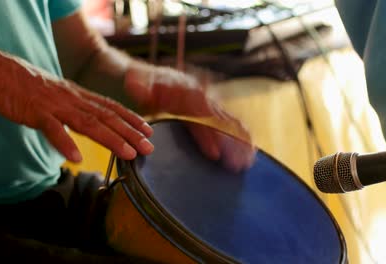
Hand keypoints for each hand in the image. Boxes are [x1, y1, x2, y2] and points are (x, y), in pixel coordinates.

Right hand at [0, 36, 153, 161]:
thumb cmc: (28, 85)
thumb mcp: (59, 93)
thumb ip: (75, 106)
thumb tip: (89, 120)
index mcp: (78, 95)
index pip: (111, 107)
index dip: (131, 119)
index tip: (149, 130)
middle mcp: (73, 99)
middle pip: (107, 118)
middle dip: (130, 133)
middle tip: (149, 147)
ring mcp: (56, 106)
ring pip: (88, 123)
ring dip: (110, 139)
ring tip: (128, 154)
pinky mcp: (36, 112)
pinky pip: (52, 130)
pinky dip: (65, 144)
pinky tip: (75, 158)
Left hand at [124, 61, 255, 171]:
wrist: (152, 76)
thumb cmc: (144, 83)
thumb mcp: (138, 81)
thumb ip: (138, 85)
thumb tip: (135, 86)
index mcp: (184, 92)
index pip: (199, 116)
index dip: (207, 135)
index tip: (214, 153)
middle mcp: (202, 96)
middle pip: (220, 120)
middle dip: (231, 142)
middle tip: (239, 163)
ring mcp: (210, 102)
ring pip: (230, 122)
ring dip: (241, 141)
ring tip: (249, 161)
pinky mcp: (213, 109)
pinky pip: (231, 121)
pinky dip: (242, 135)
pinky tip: (251, 151)